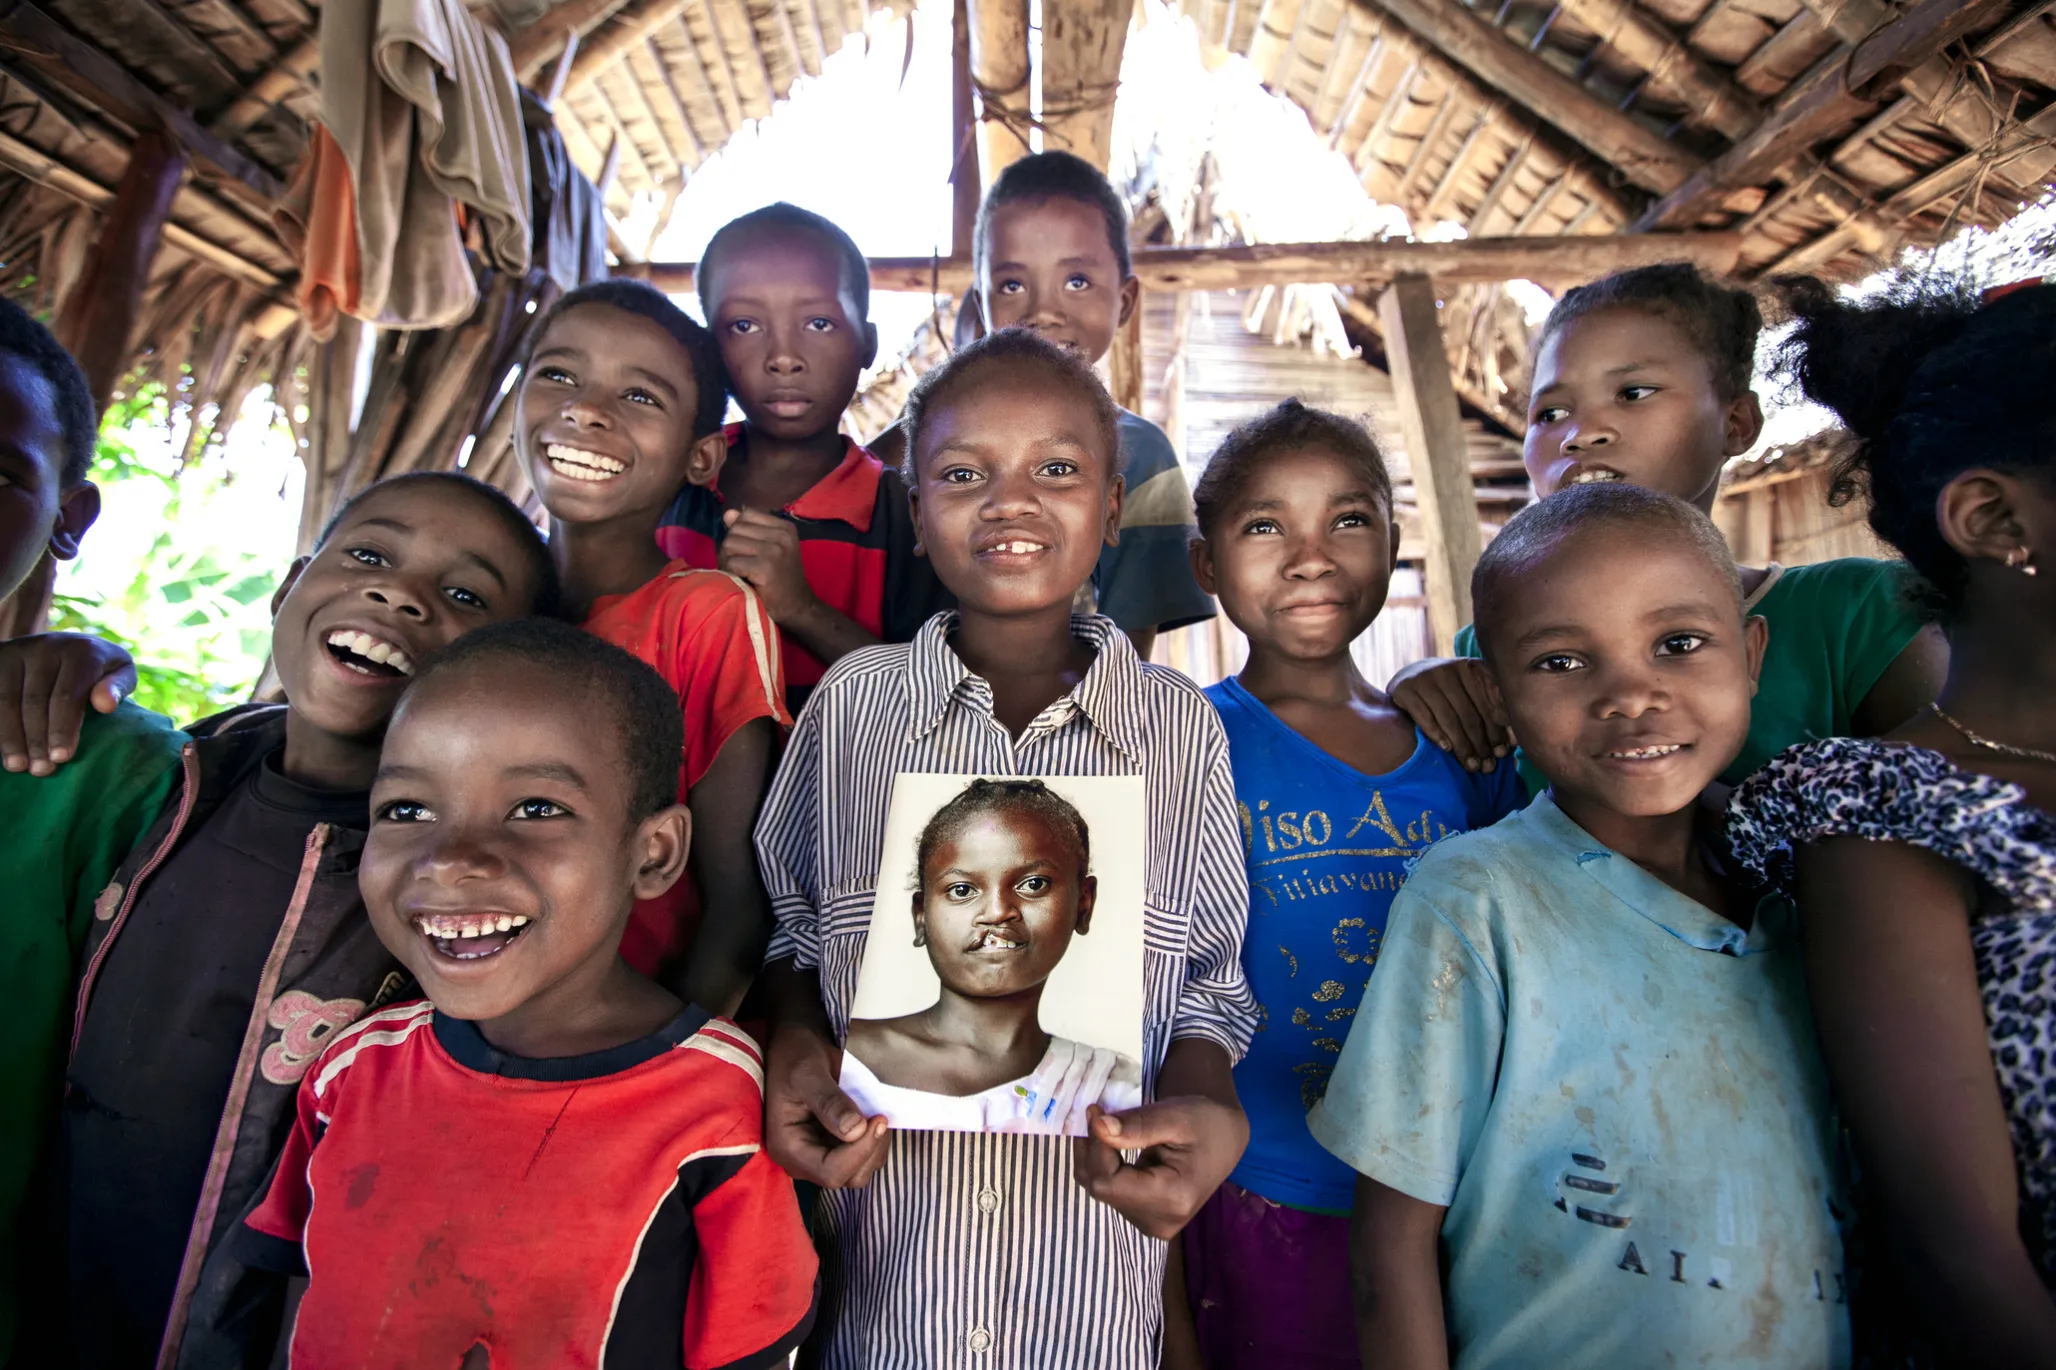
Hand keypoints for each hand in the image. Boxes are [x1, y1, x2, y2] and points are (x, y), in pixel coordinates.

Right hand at [0, 632, 138, 775]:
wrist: (66, 644)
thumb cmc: (100, 668)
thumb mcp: (119, 671)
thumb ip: (117, 687)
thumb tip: (106, 705)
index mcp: (82, 651)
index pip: (67, 696)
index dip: (63, 729)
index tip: (62, 758)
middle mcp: (47, 646)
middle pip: (35, 701)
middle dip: (37, 739)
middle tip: (40, 770)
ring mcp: (18, 651)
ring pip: (7, 700)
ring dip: (11, 736)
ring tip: (18, 765)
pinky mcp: (0, 657)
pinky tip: (2, 747)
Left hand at [720, 508, 819, 625]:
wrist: (799, 607)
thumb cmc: (781, 579)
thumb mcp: (771, 549)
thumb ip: (749, 530)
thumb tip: (728, 513)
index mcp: (785, 527)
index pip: (746, 515)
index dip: (739, 532)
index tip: (746, 550)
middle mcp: (781, 535)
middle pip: (735, 529)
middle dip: (730, 548)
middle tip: (740, 565)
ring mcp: (774, 550)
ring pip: (729, 544)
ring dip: (727, 560)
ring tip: (739, 573)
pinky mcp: (765, 567)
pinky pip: (732, 563)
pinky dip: (730, 573)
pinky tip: (741, 581)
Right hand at [763, 1019, 890, 1188]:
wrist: (796, 1046)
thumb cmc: (797, 1056)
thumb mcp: (809, 1073)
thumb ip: (829, 1102)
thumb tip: (855, 1130)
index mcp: (788, 1147)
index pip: (831, 1172)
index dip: (859, 1151)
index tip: (876, 1119)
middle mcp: (801, 1160)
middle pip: (847, 1177)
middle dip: (870, 1150)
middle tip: (879, 1115)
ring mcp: (818, 1156)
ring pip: (858, 1172)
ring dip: (875, 1146)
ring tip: (876, 1113)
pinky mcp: (833, 1149)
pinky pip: (862, 1158)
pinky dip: (874, 1142)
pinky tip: (871, 1116)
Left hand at [1074, 1095, 1248, 1239]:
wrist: (1224, 1138)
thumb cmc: (1205, 1122)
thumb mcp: (1174, 1115)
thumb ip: (1136, 1125)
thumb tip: (1098, 1127)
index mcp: (1173, 1198)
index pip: (1108, 1182)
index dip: (1094, 1147)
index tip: (1095, 1112)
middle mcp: (1161, 1221)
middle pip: (1102, 1188)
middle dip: (1092, 1149)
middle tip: (1096, 1112)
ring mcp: (1153, 1225)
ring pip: (1101, 1191)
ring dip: (1095, 1156)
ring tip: (1106, 1124)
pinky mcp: (1146, 1218)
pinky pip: (1110, 1193)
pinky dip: (1103, 1166)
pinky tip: (1110, 1143)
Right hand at [1387, 657, 1512, 772]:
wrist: (1410, 676)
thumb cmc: (1449, 691)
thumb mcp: (1472, 690)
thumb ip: (1492, 707)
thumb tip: (1514, 740)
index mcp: (1471, 667)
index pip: (1488, 703)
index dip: (1497, 730)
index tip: (1503, 753)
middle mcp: (1447, 669)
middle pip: (1469, 714)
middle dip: (1481, 744)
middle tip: (1487, 767)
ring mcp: (1424, 678)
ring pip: (1449, 719)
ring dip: (1462, 746)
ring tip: (1471, 765)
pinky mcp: (1405, 689)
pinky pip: (1424, 717)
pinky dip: (1437, 735)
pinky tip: (1447, 749)